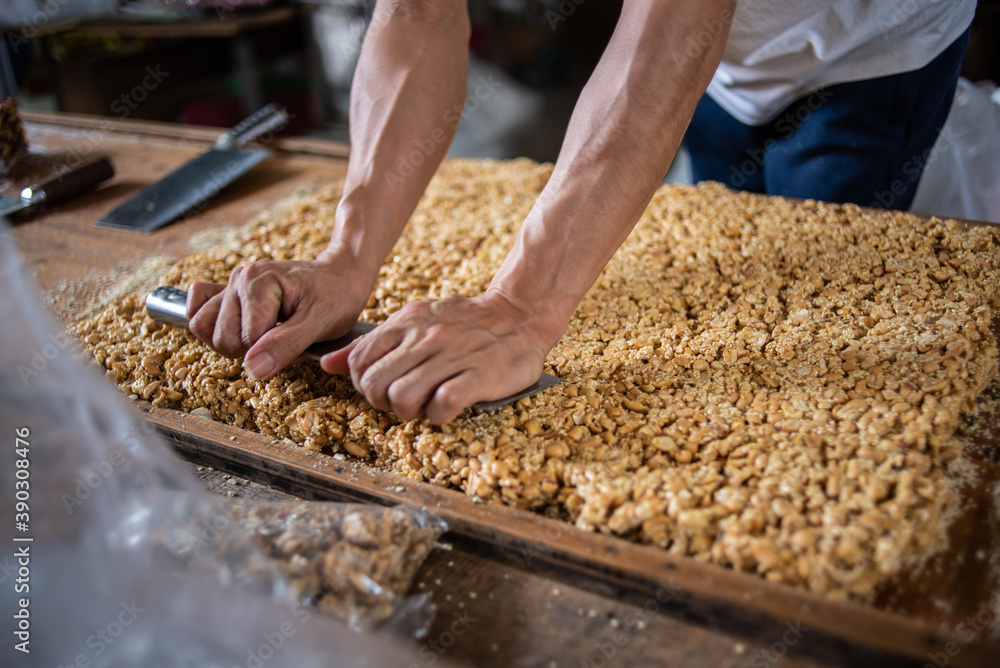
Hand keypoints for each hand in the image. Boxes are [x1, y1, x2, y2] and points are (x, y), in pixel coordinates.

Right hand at [187, 249, 372, 379]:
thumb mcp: (320, 324)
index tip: (296, 341)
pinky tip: (237, 330)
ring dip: (230, 342)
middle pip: (220, 336)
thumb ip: (286, 346)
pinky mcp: (228, 292)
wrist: (341, 277)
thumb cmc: (336, 298)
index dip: (269, 352)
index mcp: (259, 282)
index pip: (244, 340)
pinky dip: (210, 327)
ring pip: (202, 326)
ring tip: (263, 337)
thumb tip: (253, 369)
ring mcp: (231, 284)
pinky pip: (199, 311)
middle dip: (250, 350)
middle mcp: (239, 279)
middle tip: (282, 339)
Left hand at [320, 292, 554, 423]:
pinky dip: (438, 416)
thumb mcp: (415, 321)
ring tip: (424, 407)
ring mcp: (452, 356)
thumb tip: (329, 364)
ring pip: (402, 396)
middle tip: (401, 403)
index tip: (382, 389)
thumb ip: (374, 343)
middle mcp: (426, 337)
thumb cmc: (464, 324)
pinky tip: (445, 410)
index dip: (363, 384)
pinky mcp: (479, 376)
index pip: (360, 360)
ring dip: (408, 412)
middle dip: (381, 403)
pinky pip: (442, 404)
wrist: (518, 316)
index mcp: (407, 322)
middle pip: (376, 384)